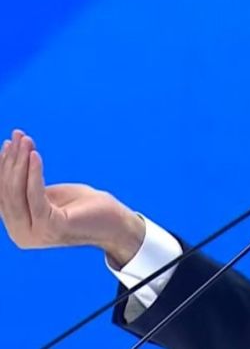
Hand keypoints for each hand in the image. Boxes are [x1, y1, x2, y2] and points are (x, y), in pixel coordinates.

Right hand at [0, 129, 144, 266]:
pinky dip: (33, 173)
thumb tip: (8, 162)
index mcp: (19, 228)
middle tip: (18, 135)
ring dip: (20, 162)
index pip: (3, 194)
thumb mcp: (49, 196)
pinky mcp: (50, 226)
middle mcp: (21, 235)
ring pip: (17, 191)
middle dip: (10, 160)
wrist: (115, 224)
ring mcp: (34, 234)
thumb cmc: (85, 207)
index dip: (3, 167)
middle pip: (7, 191)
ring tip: (26, 140)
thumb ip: (27, 189)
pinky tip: (34, 155)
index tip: (9, 142)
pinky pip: (34, 194)